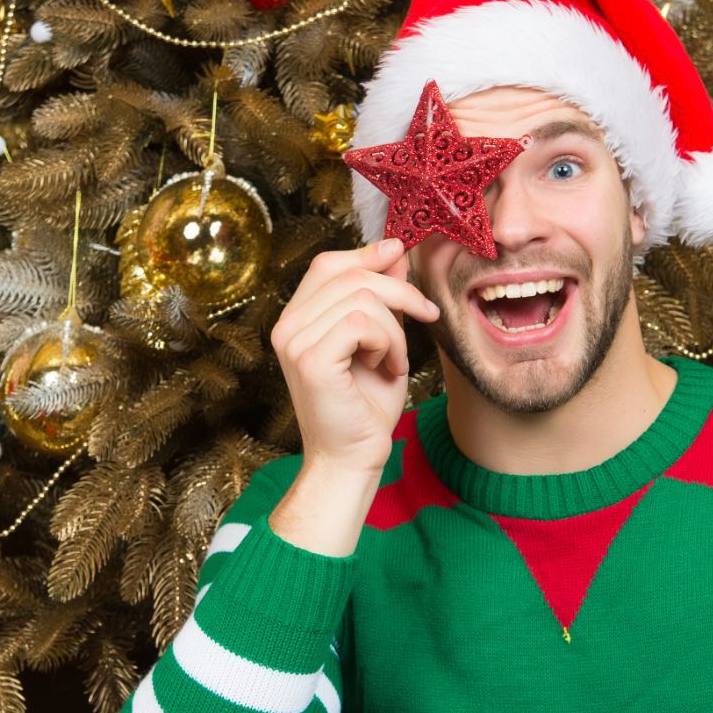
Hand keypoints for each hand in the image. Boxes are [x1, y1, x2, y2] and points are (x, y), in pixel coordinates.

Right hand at [271, 238, 438, 477]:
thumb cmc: (365, 406)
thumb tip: (393, 253)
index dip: (367, 253)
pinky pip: (362, 323)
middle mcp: (287, 327)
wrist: (352, 458)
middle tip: (426, 315)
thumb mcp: (381, 340)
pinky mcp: (311, 361)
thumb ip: (382, 298)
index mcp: (296, 319)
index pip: (327, 264)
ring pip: (362, 298)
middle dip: (399, 290)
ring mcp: (294, 343)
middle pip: (350, 275)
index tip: (400, 255)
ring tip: (396, 359)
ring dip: (396, 328)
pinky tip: (388, 367)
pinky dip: (389, 343)